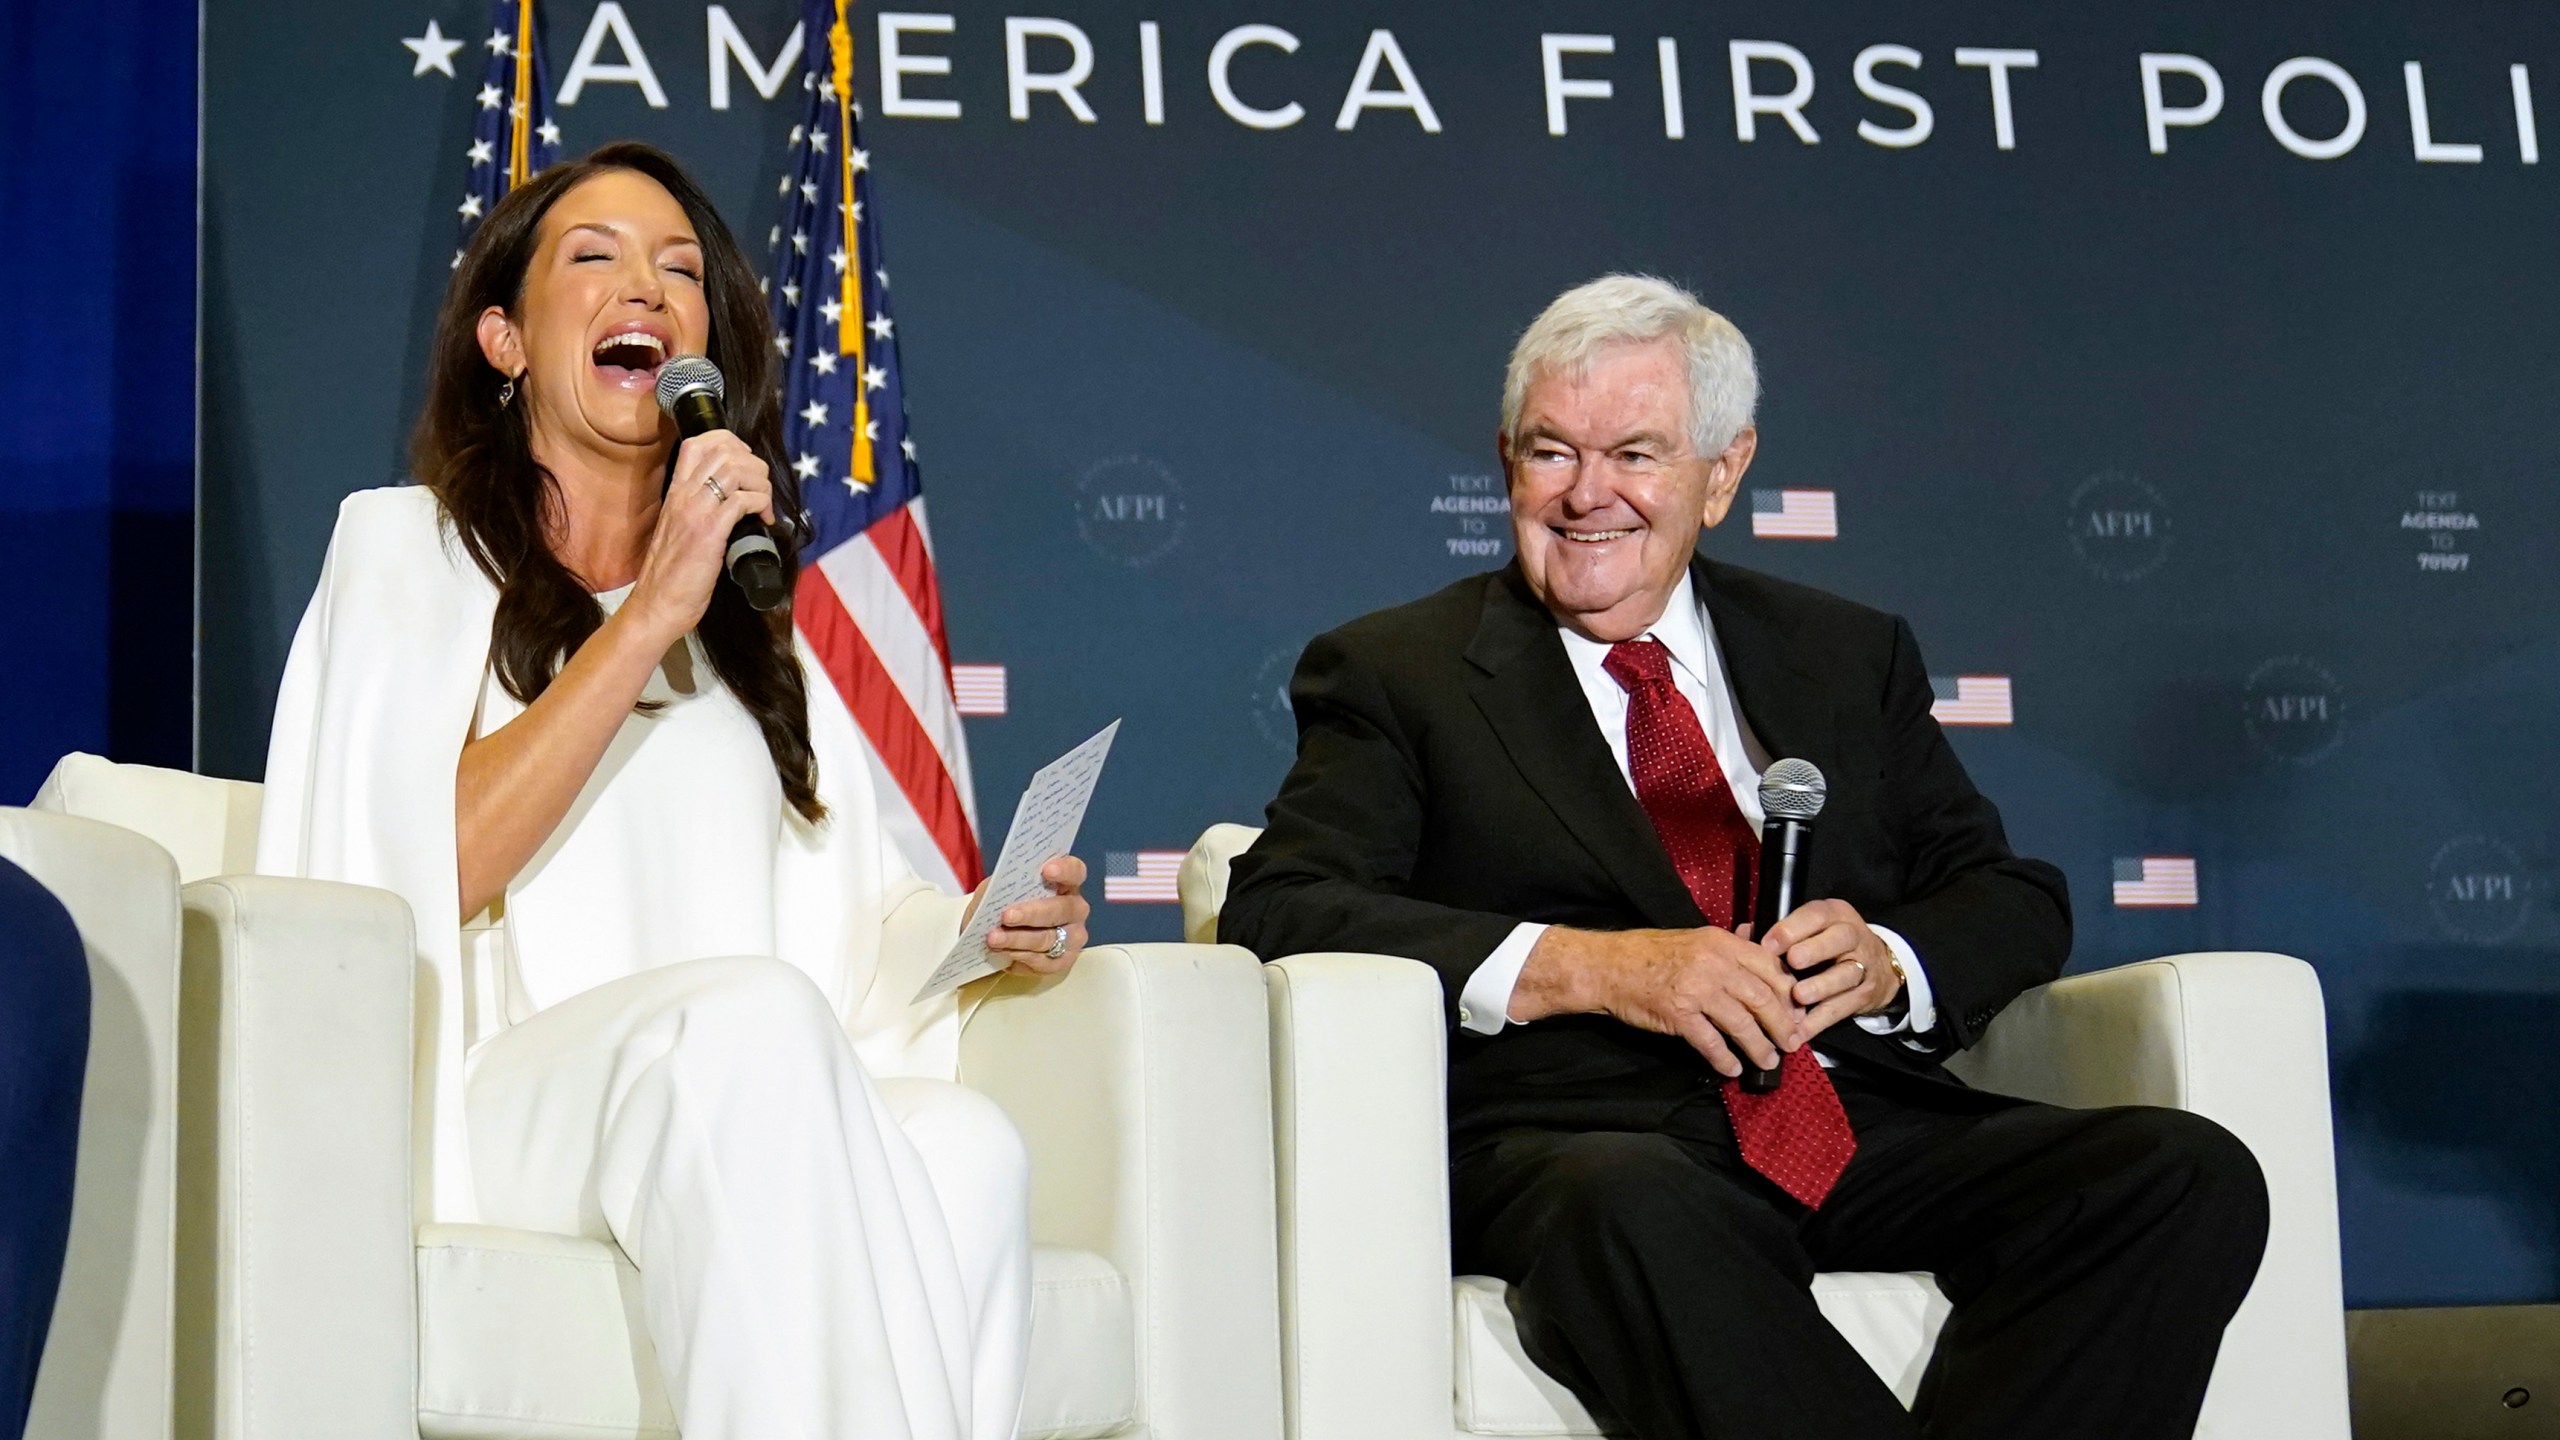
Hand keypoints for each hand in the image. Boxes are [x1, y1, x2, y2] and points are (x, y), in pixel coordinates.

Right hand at [627, 429, 774, 642]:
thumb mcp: (681, 529)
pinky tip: (764, 521)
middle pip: (722, 450)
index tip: (746, 464)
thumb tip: (731, 500)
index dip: (729, 442)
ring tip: (764, 506)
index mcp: (675, 492)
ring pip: (735, 470)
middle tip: (761, 489)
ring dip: (760, 483)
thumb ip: (698, 508)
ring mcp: (695, 512)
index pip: (696, 443)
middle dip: (753, 463)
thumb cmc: (671, 574)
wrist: (657, 605)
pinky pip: (742, 501)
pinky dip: (761, 504)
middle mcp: (683, 495)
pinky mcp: (709, 533)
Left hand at [980, 855, 1090, 976]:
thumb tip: (998, 893)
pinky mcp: (1063, 962)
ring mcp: (1073, 937)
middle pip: (1062, 909)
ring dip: (1018, 939)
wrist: (994, 939)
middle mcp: (1075, 910)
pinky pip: (1045, 963)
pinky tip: (1005, 954)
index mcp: (1064, 884)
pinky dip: (1022, 958)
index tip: (1046, 870)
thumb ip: (1000, 888)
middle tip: (1007, 915)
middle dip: (1032, 913)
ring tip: (993, 939)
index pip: (1075, 872)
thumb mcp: (997, 891)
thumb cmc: (1003, 907)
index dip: (1065, 870)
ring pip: (1049, 939)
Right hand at [1516, 925, 1806, 1078]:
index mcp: (1721, 943)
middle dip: (1783, 1026)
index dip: (1789, 994)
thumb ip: (1729, 950)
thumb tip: (1764, 959)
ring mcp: (1696, 990)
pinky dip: (1725, 1058)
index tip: (1798, 1012)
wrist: (1607, 966)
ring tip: (1768, 1061)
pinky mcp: (1677, 1014)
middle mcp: (1714, 964)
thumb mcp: (1695, 940)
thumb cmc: (1649, 953)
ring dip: (1759, 1047)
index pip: (1770, 968)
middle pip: (1763, 999)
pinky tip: (1732, 1068)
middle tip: (1792, 1044)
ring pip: (1742, 1024)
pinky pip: (1711, 1042)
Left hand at [1758, 898, 1900, 1040]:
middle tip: (1792, 962)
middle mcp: (1853, 936)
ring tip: (1799, 996)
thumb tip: (1742, 933)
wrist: (1878, 966)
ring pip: (1846, 974)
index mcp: (1834, 915)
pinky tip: (1800, 1030)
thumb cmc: (1826, 943)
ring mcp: (1864, 966)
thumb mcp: (1810, 929)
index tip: (1769, 944)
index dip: (1792, 928)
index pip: (1816, 914)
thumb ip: (1778, 931)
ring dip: (1821, 986)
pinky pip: (1843, 1008)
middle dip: (1814, 950)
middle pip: (1839, 939)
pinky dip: (1820, 1021)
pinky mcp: (1866, 995)